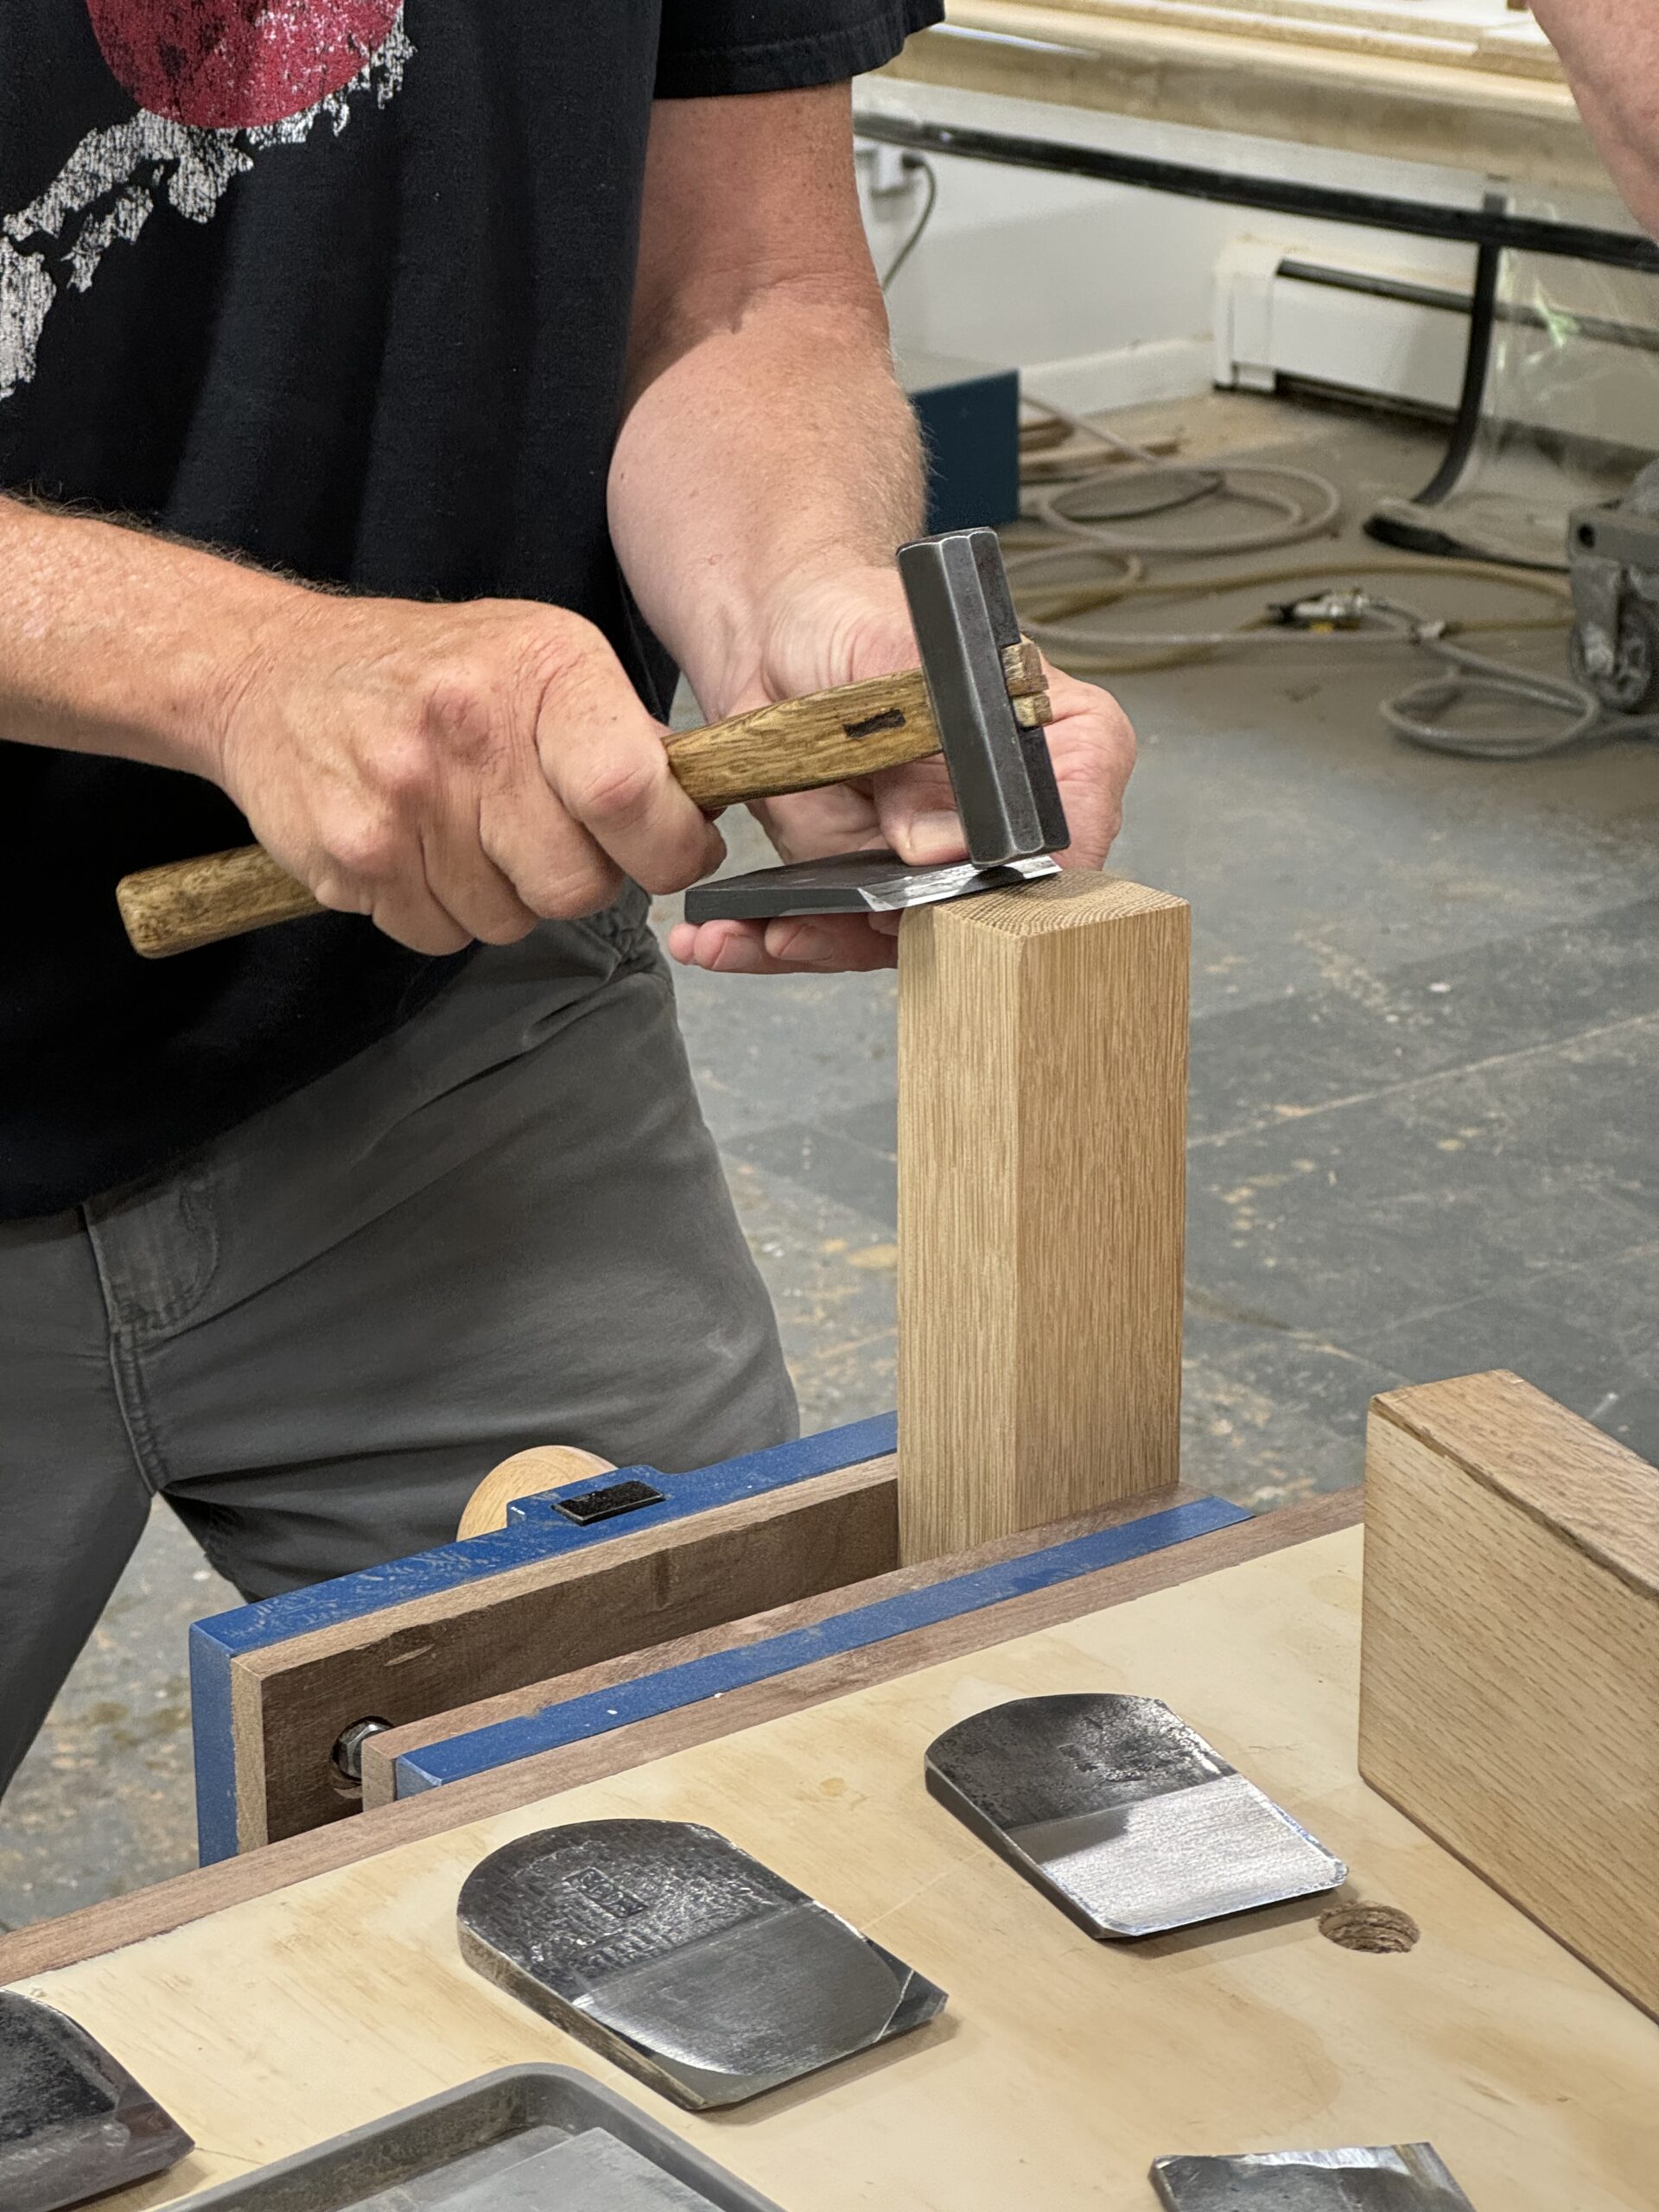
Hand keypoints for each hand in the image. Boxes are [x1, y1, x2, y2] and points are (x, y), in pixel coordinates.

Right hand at [215, 591, 723, 953]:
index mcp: (541, 670)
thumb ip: (622, 733)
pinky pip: (438, 935)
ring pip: (510, 922)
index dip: (668, 847)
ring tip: (468, 829)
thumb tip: (698, 811)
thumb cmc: (431, 671)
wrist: (272, 672)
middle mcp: (470, 729)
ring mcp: (403, 798)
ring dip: (505, 897)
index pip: (628, 792)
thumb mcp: (540, 657)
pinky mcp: (352, 857)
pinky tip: (418, 847)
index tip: (672, 851)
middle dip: (577, 879)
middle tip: (543, 835)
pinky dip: (440, 910)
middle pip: (576, 884)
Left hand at [667, 565, 1136, 974]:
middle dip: (905, 931)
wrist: (773, 632)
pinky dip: (778, 943)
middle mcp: (1008, 823)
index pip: (1070, 838)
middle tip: (840, 924)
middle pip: (985, 912)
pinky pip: (836, 934)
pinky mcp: (870, 886)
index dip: (1014, 880)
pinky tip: (731, 938)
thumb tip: (944, 845)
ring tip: (767, 934)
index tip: (947, 891)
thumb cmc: (852, 617)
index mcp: (1060, 749)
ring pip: (902, 939)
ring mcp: (938, 865)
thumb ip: (933, 734)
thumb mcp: (893, 652)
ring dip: (824, 943)